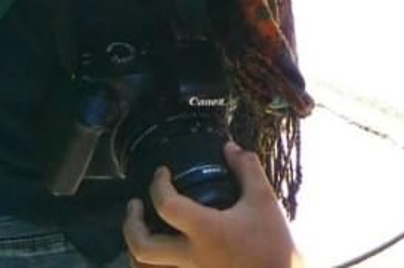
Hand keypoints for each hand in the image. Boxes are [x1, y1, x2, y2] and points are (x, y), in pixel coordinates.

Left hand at [122, 145, 299, 267]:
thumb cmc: (271, 242)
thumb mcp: (263, 198)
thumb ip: (246, 168)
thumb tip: (229, 147)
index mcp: (206, 231)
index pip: (167, 205)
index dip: (158, 184)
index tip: (162, 172)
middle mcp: (189, 257)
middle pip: (143, 247)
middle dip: (131, 224)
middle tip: (135, 204)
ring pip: (144, 267)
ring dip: (135, 247)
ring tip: (141, 228)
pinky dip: (150, 263)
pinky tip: (157, 251)